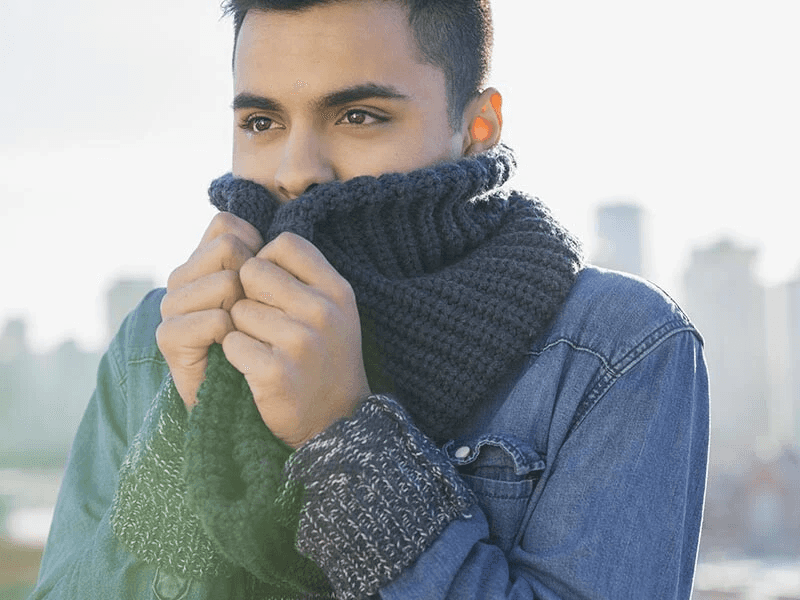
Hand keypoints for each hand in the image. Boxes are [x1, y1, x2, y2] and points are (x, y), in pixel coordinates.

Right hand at [156, 212, 263, 409]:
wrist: (260, 402)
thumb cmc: (275, 343)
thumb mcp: (276, 293)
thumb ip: (266, 258)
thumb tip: (266, 231)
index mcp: (205, 260)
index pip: (228, 225)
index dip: (257, 248)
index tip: (266, 283)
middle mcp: (184, 277)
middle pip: (228, 247)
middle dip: (254, 279)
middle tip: (257, 315)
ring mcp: (173, 305)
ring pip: (224, 281)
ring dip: (247, 311)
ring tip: (247, 335)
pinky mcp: (169, 337)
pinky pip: (214, 320)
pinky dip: (234, 338)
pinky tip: (235, 351)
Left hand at [223, 232, 370, 447]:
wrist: (335, 422)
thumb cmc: (326, 358)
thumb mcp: (332, 310)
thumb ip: (304, 275)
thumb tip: (254, 240)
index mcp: (336, 290)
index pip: (285, 243)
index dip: (268, 260)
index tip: (272, 288)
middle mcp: (323, 311)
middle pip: (253, 271)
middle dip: (249, 295)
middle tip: (265, 324)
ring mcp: (301, 341)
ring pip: (238, 309)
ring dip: (242, 330)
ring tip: (266, 350)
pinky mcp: (277, 372)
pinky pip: (232, 343)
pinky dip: (236, 356)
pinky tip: (256, 370)